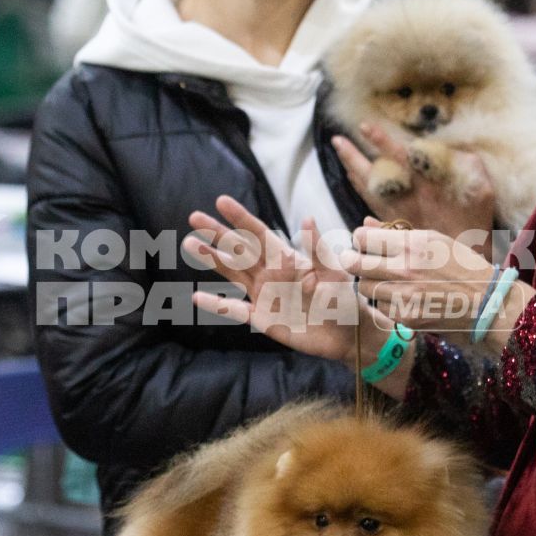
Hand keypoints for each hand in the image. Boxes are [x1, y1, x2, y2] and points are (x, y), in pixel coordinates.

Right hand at [185, 196, 366, 364]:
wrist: (346, 334)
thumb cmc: (344, 299)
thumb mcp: (334, 272)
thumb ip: (318, 248)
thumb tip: (307, 219)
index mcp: (286, 258)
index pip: (258, 233)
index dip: (240, 218)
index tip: (221, 201)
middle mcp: (270, 273)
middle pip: (238, 249)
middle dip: (217, 233)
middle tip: (194, 217)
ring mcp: (264, 295)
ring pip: (231, 273)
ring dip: (211, 260)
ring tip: (189, 244)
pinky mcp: (262, 318)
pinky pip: (234, 310)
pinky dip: (216, 304)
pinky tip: (196, 298)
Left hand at [333, 126, 496, 246]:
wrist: (467, 272)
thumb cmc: (475, 228)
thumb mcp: (482, 194)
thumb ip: (471, 167)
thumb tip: (456, 151)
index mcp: (427, 188)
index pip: (399, 159)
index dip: (381, 141)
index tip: (364, 125)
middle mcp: (407, 202)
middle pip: (372, 175)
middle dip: (353, 156)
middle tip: (337, 140)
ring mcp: (397, 215)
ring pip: (366, 191)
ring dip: (352, 170)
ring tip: (341, 152)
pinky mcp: (393, 227)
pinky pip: (369, 206)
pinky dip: (360, 194)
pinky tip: (354, 182)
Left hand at [340, 220, 497, 337]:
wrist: (488, 304)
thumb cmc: (463, 268)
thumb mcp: (435, 241)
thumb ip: (397, 233)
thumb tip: (365, 224)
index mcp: (413, 242)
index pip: (362, 237)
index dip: (359, 240)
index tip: (364, 245)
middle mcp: (405, 267)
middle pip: (353, 263)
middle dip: (353, 261)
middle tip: (358, 262)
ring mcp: (404, 294)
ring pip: (363, 287)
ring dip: (370, 283)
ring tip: (388, 282)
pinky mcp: (406, 317)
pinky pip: (380, 307)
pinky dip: (386, 303)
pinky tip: (404, 299)